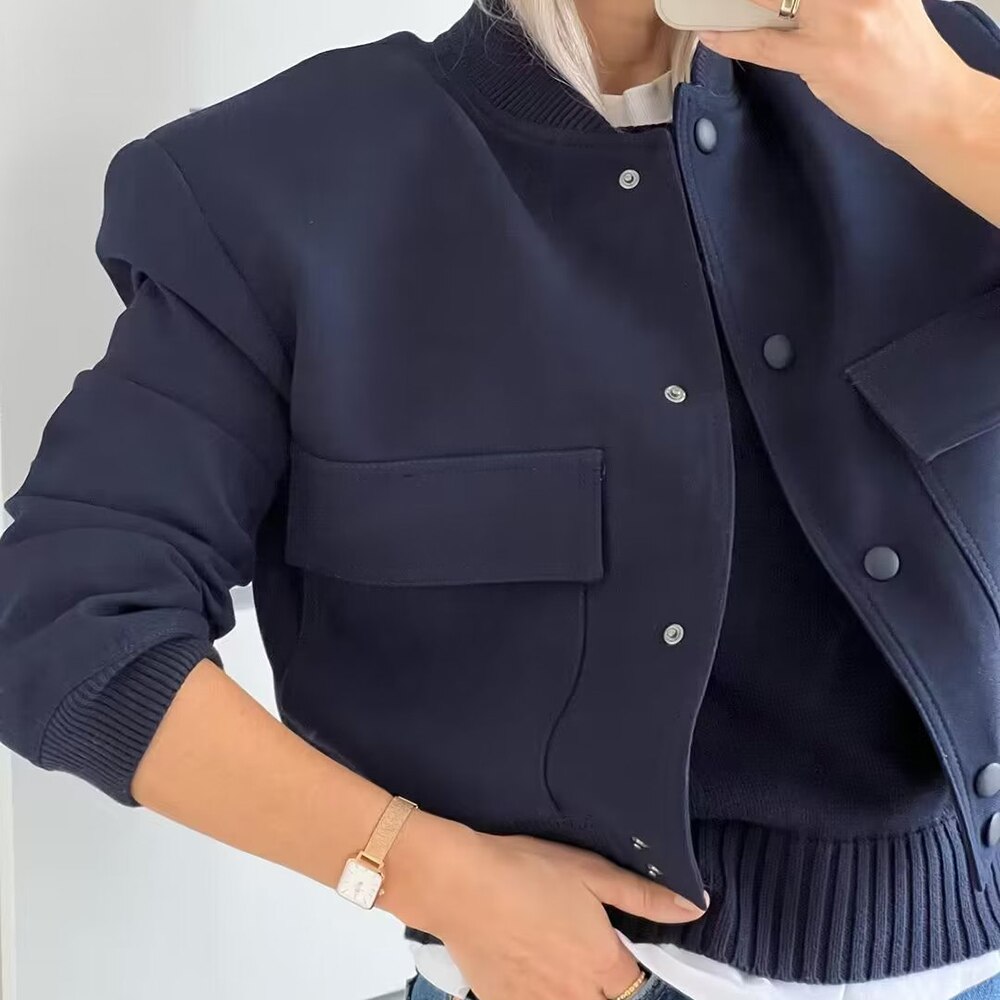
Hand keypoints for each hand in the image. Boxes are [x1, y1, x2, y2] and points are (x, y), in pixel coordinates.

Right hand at [389, 817, 709, 999]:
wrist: (458, 883)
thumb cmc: (524, 870)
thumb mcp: (591, 871)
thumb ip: (644, 896)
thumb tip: (695, 906)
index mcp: (603, 964)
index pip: (638, 989)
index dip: (630, 971)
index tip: (617, 952)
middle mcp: (576, 994)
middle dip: (604, 987)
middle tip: (580, 951)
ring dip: (573, 989)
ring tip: (555, 957)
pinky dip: (538, 992)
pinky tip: (529, 968)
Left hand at [695, 0, 973, 149]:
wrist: (932, 107)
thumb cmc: (907, 61)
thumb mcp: (887, 7)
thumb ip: (846, 0)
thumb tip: (799, 3)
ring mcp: (842, 21)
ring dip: (739, 1)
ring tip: (711, 1)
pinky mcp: (824, 58)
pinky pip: (766, 44)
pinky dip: (734, 38)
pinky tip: (711, 33)